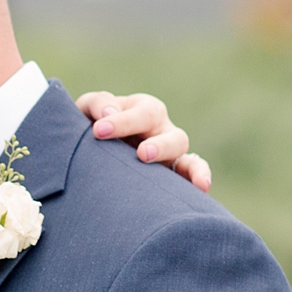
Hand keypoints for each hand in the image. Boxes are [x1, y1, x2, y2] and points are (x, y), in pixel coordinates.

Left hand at [73, 90, 211, 192]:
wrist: (90, 157)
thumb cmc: (92, 128)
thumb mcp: (89, 111)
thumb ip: (97, 105)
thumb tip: (108, 113)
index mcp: (144, 110)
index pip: (142, 113)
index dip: (123, 121)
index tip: (99, 130)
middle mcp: (162, 130)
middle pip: (171, 134)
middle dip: (159, 145)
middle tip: (142, 154)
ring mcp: (171, 154)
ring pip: (183, 153)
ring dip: (179, 162)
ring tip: (166, 174)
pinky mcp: (173, 176)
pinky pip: (192, 173)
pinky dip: (199, 176)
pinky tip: (201, 187)